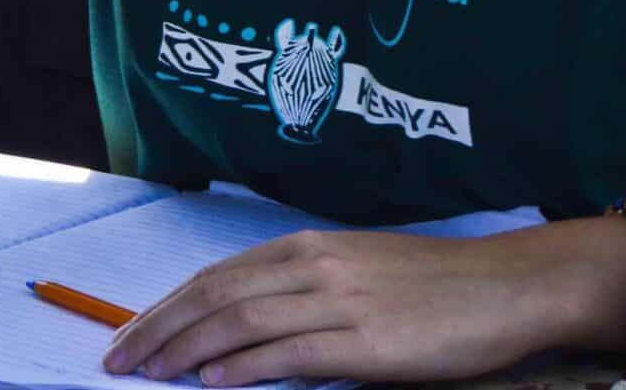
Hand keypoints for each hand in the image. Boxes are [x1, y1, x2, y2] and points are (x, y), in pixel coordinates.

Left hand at [100, 225, 623, 385]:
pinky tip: (210, 382)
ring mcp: (338, 301)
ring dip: (185, 349)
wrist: (508, 287)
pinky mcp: (366, 342)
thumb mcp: (357, 275)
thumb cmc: (435, 288)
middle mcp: (313, 266)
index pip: (215, 277)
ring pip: (240, 322)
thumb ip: (302, 294)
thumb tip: (245, 328)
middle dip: (158, 328)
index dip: (167, 306)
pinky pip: (291, 354)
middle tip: (117, 356)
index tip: (130, 331)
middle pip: (214, 296)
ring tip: (147, 372)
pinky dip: (243, 367)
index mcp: (306, 249)